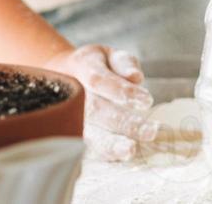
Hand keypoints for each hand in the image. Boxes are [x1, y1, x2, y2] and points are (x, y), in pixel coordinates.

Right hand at [46, 44, 155, 160]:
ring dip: (109, 144)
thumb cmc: (95, 65)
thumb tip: (136, 77)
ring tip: (131, 151)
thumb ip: (123, 63)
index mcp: (81, 67)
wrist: (60, 76)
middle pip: (95, 110)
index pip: (99, 80)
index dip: (122, 91)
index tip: (147, 101)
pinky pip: (83, 145)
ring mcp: (67, 115)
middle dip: (124, 123)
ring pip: (85, 132)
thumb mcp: (108, 54)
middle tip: (151, 131)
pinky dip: (100, 153)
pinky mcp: (69, 132)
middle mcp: (71, 93)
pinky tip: (120, 157)